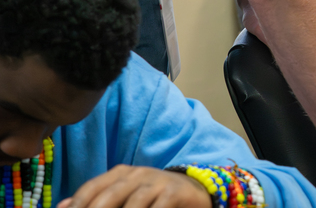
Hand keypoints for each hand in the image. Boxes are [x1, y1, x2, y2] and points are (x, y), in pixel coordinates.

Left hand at [56, 166, 210, 207]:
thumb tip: (61, 206)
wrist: (192, 190)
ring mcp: (156, 181)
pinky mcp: (174, 191)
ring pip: (133, 204)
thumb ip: (95, 200)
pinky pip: (158, 207)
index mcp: (119, 173)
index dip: (77, 205)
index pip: (91, 188)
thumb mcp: (123, 195)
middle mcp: (136, 174)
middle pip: (109, 196)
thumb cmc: (151, 197)